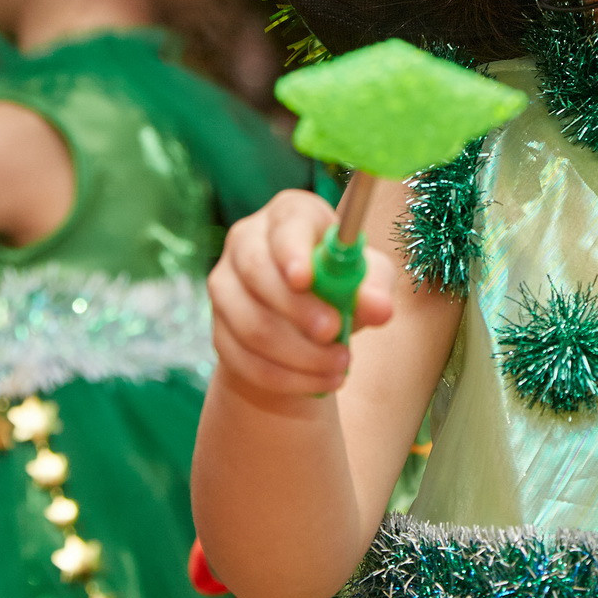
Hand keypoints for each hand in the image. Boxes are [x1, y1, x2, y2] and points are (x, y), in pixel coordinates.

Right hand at [208, 188, 395, 397]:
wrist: (307, 322)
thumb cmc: (342, 282)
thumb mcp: (367, 277)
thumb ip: (374, 287)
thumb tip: (379, 308)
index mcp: (288, 215)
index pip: (283, 225)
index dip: (290, 250)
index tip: (305, 279)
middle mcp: (246, 241)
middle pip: (256, 272)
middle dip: (297, 309)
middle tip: (334, 333)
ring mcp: (225, 285)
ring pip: (250, 324)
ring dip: (298, 353)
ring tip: (341, 365)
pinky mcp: (219, 329)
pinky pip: (244, 359)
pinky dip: (286, 378)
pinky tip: (321, 382)